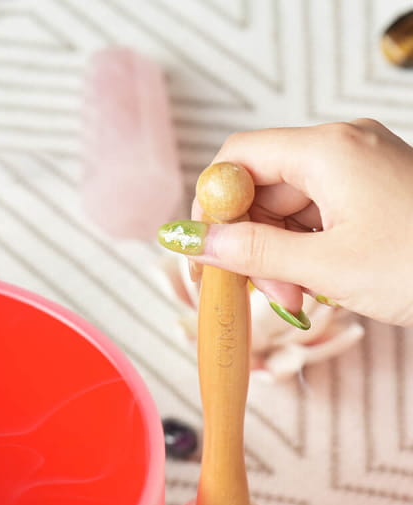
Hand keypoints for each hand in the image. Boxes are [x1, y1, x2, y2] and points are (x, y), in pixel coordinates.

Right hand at [157, 119, 412, 326]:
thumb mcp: (325, 266)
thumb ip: (250, 252)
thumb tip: (194, 242)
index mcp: (328, 150)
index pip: (236, 157)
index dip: (210, 204)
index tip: (206, 251)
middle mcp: (341, 148)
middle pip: (259, 186)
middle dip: (248, 242)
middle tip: (261, 293)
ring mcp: (358, 169)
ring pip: (285, 208)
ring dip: (275, 255)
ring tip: (296, 297)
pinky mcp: (370, 192)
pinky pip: (314, 216)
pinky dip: (303, 252)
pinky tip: (313, 284)